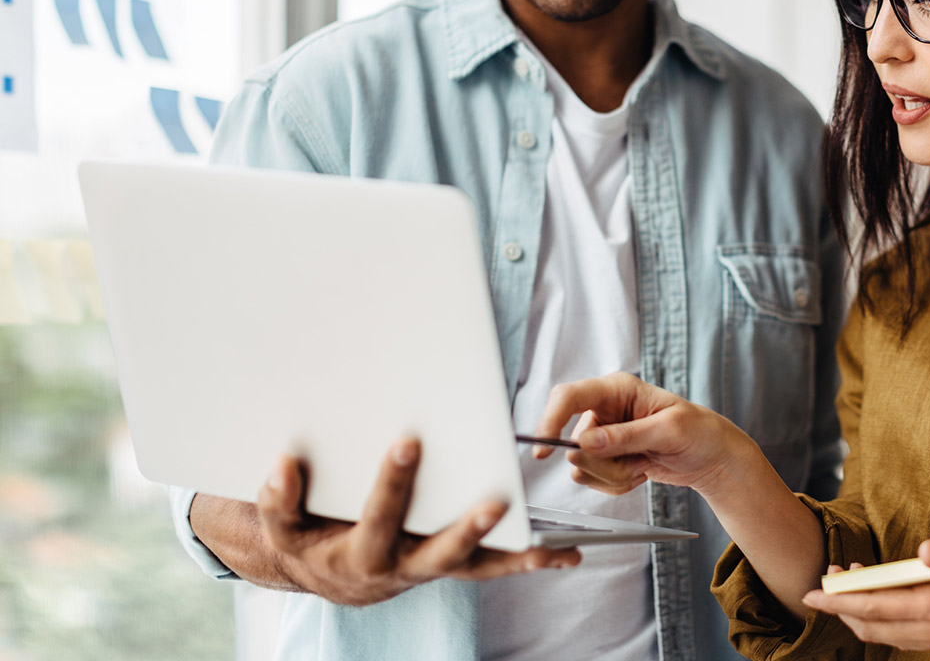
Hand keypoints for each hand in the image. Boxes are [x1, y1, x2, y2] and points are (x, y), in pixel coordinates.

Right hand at [257, 437, 580, 605]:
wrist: (321, 570)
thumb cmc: (306, 534)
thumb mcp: (282, 524)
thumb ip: (279, 499)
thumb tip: (283, 465)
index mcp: (356, 553)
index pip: (376, 517)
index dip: (391, 485)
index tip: (408, 443)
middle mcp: (398, 568)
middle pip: (437, 550)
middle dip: (466, 526)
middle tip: (496, 499)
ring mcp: (429, 569)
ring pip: (475, 565)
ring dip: (513, 554)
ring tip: (551, 546)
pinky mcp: (451, 566)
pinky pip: (492, 567)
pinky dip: (528, 562)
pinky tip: (566, 554)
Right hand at [534, 371, 748, 498]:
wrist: (711, 457)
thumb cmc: (698, 432)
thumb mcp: (668, 431)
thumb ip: (625, 437)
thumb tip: (585, 442)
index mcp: (617, 388)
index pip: (568, 397)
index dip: (550, 421)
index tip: (543, 451)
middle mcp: (604, 409)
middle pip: (573, 443)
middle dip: (605, 463)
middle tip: (639, 460)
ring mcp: (603, 435)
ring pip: (582, 467)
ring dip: (615, 475)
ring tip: (644, 463)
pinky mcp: (605, 457)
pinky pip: (593, 480)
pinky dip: (618, 484)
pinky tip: (641, 470)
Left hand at [801, 534, 929, 650]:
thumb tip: (923, 550)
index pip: (880, 605)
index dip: (843, 600)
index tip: (814, 590)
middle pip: (877, 625)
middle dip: (844, 609)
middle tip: (820, 586)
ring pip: (889, 635)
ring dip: (862, 617)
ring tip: (843, 593)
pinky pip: (907, 637)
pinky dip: (883, 623)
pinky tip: (880, 607)